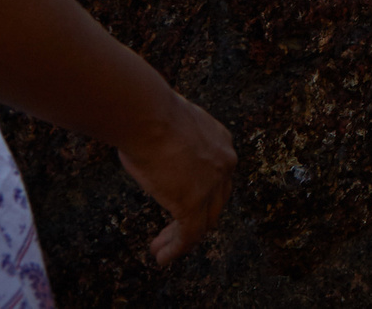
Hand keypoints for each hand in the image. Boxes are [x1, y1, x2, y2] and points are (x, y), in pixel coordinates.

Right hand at [116, 92, 236, 263]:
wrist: (149, 116)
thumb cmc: (147, 113)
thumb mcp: (168, 123)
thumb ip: (169, 138)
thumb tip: (147, 138)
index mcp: (220, 141)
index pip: (217, 175)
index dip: (201, 193)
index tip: (178, 201)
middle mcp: (224, 163)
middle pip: (215, 201)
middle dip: (194, 219)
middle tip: (171, 232)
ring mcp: (212, 184)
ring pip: (203, 222)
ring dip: (182, 239)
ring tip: (161, 250)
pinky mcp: (194, 203)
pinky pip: (189, 235)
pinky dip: (176, 249)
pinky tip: (162, 258)